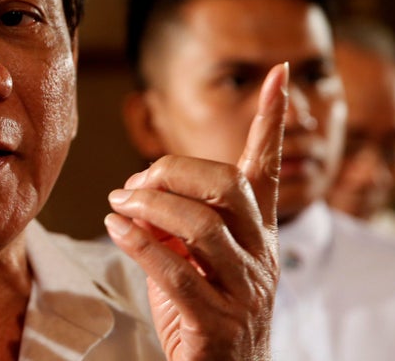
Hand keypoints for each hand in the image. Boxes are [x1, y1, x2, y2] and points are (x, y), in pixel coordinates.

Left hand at [105, 63, 288, 359]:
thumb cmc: (202, 308)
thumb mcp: (194, 257)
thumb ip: (175, 222)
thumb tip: (137, 194)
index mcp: (258, 232)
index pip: (268, 168)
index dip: (273, 120)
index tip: (279, 74)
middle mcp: (260, 255)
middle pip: (227, 186)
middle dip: (173, 171)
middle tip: (134, 183)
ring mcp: (243, 290)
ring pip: (201, 225)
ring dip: (149, 206)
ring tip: (118, 205)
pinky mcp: (217, 321)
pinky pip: (176, 271)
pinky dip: (139, 243)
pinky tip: (116, 229)